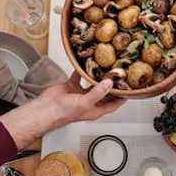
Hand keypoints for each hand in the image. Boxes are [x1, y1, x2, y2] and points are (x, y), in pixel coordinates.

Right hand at [0, 72, 124, 148]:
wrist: (46, 108)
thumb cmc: (64, 113)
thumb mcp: (85, 103)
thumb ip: (98, 92)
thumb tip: (109, 83)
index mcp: (95, 110)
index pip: (113, 105)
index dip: (122, 98)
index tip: (129, 90)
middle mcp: (89, 102)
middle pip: (104, 93)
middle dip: (111, 85)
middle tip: (119, 74)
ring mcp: (80, 94)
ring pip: (92, 83)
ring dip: (97, 76)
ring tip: (105, 66)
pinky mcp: (71, 86)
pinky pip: (78, 76)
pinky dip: (81, 70)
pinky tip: (85, 63)